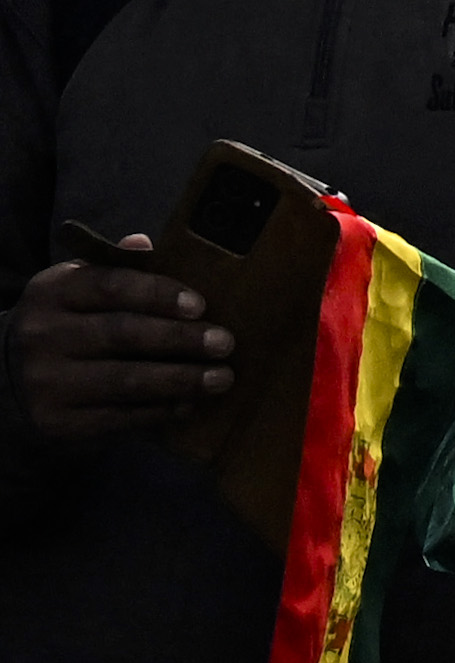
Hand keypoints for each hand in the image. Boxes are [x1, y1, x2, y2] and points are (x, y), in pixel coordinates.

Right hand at [16, 250, 229, 441]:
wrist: (8, 377)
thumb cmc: (65, 322)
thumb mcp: (77, 288)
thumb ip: (114, 267)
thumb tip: (145, 241)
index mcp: (53, 292)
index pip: (112, 286)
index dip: (160, 294)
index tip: (201, 306)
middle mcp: (42, 335)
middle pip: (123, 333)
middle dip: (181, 339)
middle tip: (225, 343)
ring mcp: (46, 382)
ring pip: (125, 380)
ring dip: (181, 380)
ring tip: (221, 378)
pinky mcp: (56, 421)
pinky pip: (118, 417)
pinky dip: (159, 411)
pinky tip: (188, 404)